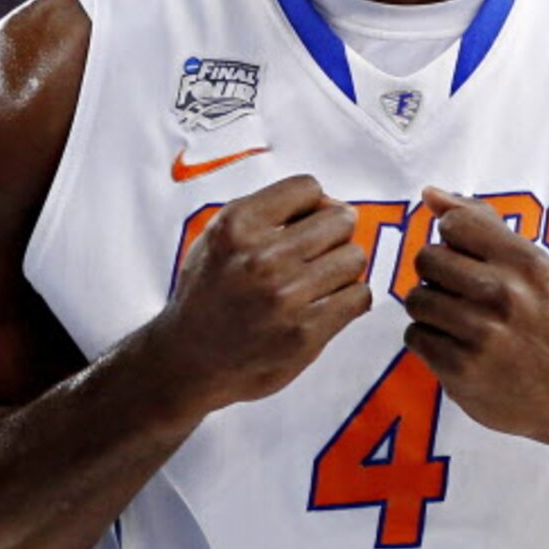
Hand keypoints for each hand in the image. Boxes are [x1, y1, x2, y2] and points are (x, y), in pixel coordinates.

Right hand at [148, 175, 371, 414]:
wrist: (189, 362)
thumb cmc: (210, 293)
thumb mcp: (219, 236)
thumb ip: (268, 211)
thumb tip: (331, 204)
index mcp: (237, 226)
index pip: (308, 187)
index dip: (311, 205)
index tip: (302, 225)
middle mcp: (261, 258)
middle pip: (341, 220)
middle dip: (333, 234)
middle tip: (315, 255)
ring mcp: (285, 297)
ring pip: (354, 257)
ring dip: (342, 269)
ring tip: (317, 282)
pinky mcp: (305, 332)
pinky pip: (360, 295)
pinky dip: (350, 298)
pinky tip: (325, 304)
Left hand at [401, 189, 548, 452]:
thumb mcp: (535, 265)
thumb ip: (482, 224)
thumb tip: (430, 194)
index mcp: (524, 263)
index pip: (455, 224)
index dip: (452, 238)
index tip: (467, 257)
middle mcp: (503, 295)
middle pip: (427, 259)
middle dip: (436, 272)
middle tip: (459, 290)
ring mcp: (480, 336)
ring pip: (417, 299)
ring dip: (431, 308)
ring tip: (458, 319)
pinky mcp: (460, 372)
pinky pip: (416, 337)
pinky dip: (429, 339)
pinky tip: (456, 344)